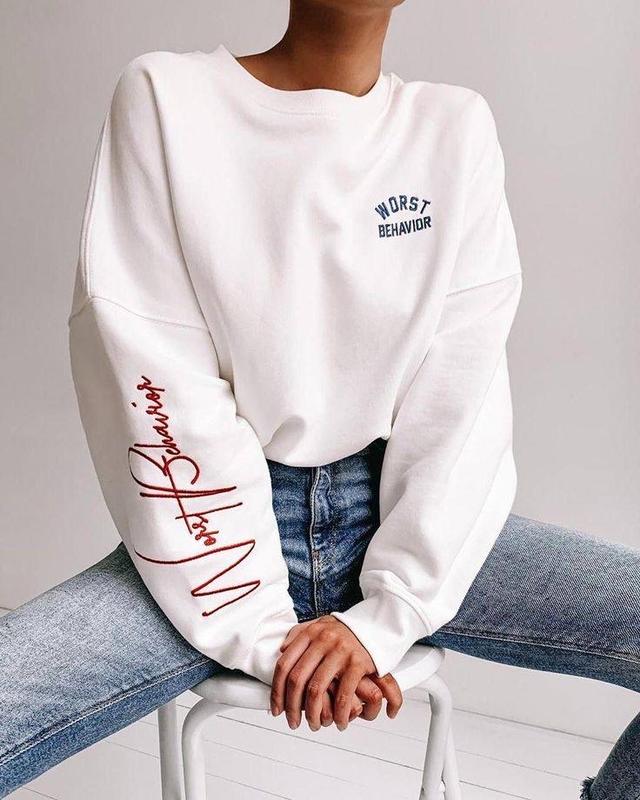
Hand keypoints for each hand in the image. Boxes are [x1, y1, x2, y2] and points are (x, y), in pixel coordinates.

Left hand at [270, 616, 402, 730]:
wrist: (374, 627)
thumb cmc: (343, 631)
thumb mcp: (319, 625)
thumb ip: (299, 634)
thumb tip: (282, 650)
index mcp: (309, 633)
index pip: (284, 665)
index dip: (277, 691)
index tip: (276, 710)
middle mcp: (322, 640)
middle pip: (297, 679)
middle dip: (292, 707)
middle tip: (293, 723)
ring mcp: (340, 651)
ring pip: (316, 690)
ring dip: (313, 714)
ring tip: (314, 725)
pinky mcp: (358, 663)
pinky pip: (343, 695)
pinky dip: (339, 714)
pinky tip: (339, 722)